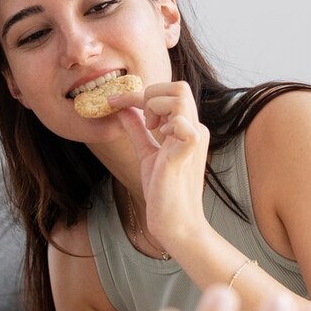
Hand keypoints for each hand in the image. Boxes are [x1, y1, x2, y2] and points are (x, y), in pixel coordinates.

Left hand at [115, 80, 211, 253]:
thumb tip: (123, 109)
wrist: (176, 223)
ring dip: (155, 106)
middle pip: (179, 86)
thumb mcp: (147, 154)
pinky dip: (165, 123)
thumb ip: (138, 131)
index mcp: (188, 128)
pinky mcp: (188, 150)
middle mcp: (195, 128)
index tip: (114, 101)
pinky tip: (159, 139)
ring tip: (150, 130)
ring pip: (179, 96)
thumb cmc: (165, 193)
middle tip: (141, 121)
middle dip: (151, 95)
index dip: (140, 93)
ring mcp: (194, 138)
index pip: (170, 92)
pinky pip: (182, 121)